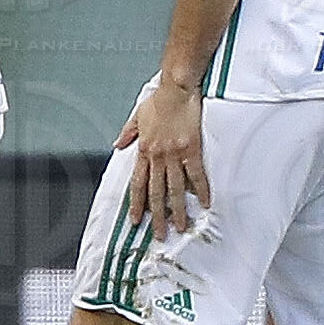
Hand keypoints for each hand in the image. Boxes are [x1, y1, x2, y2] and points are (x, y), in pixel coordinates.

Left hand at [119, 80, 209, 238]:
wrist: (176, 89)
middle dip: (157, 216)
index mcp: (144, 150)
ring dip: (178, 210)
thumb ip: (128, 133)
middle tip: (160, 235)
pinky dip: (202, 190)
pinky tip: (206, 203)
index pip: (137, 184)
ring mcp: (174, 155)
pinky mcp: (192, 150)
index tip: (135, 220)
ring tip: (181, 227)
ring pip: (175, 189)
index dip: (136, 204)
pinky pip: (197, 175)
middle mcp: (157, 156)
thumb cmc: (159, 101)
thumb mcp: (137, 116)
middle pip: (155, 193)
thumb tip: (118, 144)